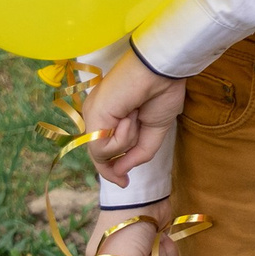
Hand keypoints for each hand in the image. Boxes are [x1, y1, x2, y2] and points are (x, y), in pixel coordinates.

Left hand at [83, 50, 186, 185]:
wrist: (161, 73)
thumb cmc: (162, 94)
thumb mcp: (153, 132)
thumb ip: (138, 155)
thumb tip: (120, 173)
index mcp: (109, 117)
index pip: (101, 151)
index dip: (110, 170)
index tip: (124, 183)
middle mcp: (96, 117)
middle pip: (98, 156)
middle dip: (113, 165)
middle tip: (125, 174)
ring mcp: (92, 116)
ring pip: (102, 153)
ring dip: (126, 141)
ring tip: (136, 116)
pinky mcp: (92, 117)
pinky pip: (103, 147)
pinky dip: (122, 137)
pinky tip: (130, 116)